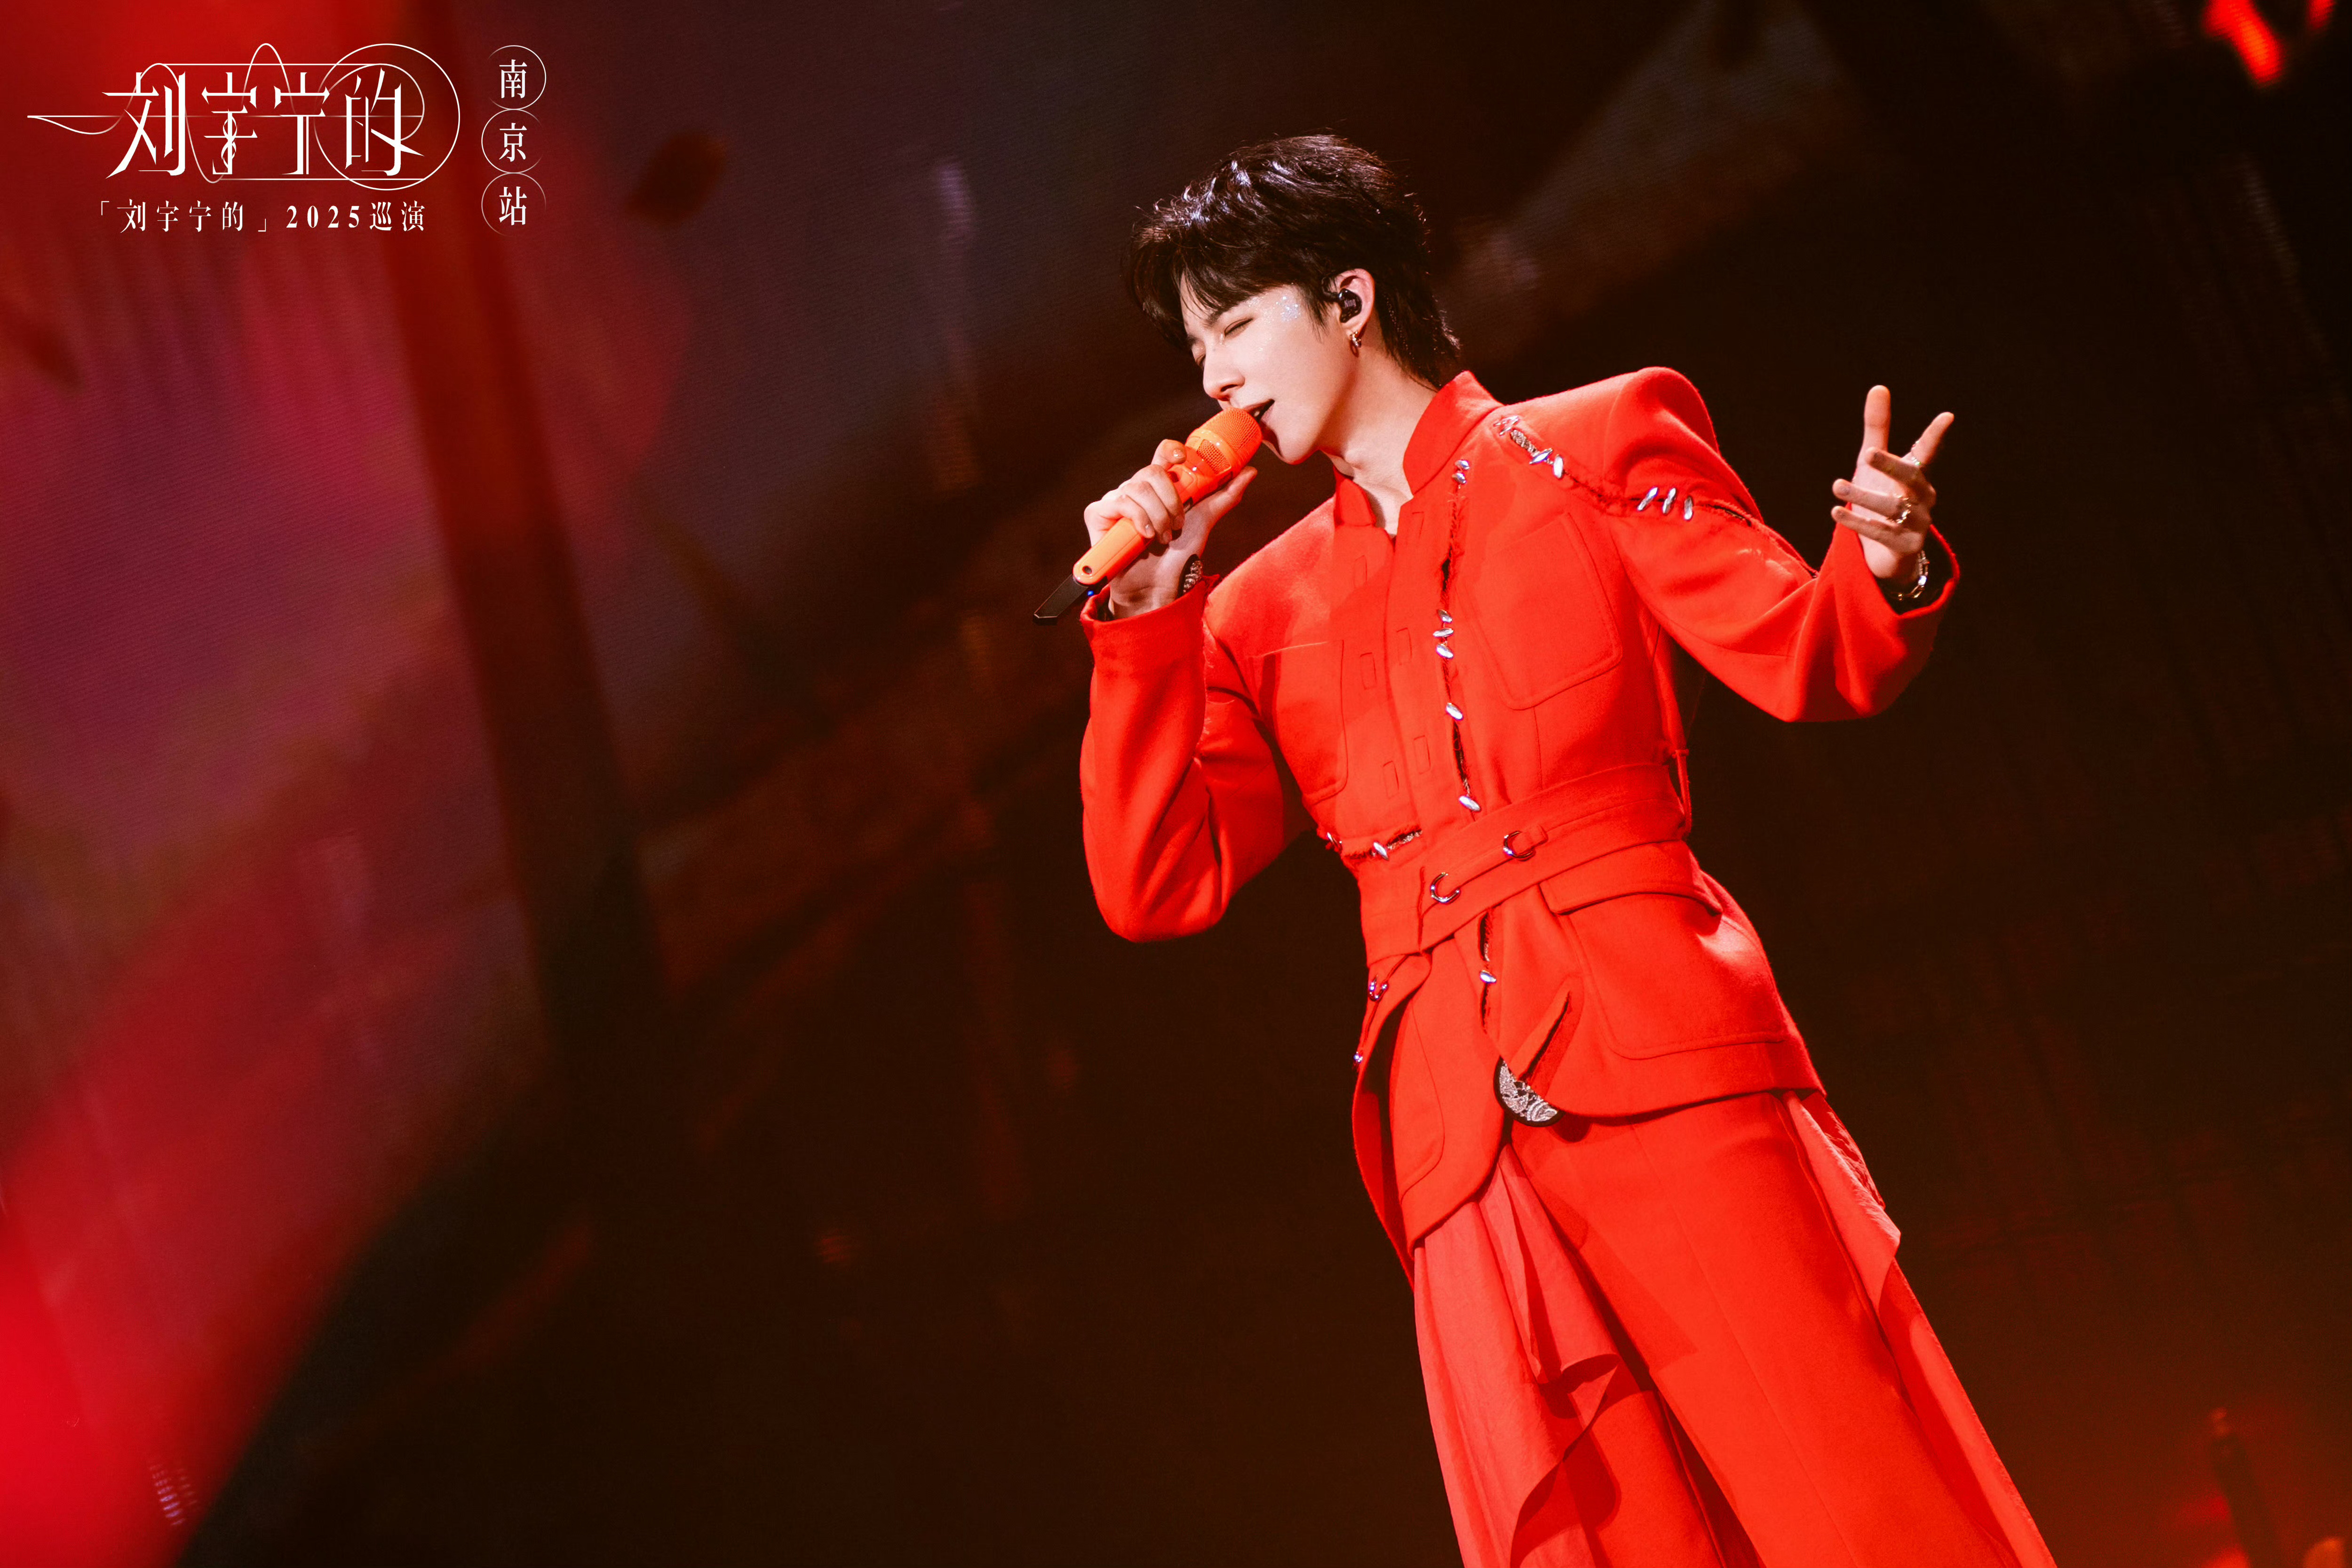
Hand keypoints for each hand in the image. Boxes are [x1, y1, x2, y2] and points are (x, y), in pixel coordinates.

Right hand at [1082, 438, 1258, 616]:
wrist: (1158, 586)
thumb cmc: (1178, 555)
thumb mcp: (1205, 521)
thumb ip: (1225, 496)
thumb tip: (1251, 471)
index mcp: (1160, 486)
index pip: (1162, 454)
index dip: (1171, 449)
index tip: (1182, 458)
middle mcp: (1137, 489)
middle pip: (1151, 471)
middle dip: (1171, 500)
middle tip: (1178, 524)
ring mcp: (1117, 500)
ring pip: (1137, 487)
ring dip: (1157, 516)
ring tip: (1162, 537)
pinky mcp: (1099, 515)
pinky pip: (1118, 502)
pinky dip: (1136, 518)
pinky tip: (1144, 535)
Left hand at [1830, 385, 1952, 581]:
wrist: (1888, 554)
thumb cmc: (1883, 498)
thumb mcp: (1874, 464)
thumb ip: (1877, 429)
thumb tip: (1879, 387)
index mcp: (1918, 475)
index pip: (1928, 452)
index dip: (1936, 435)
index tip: (1947, 416)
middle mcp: (1923, 497)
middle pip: (1911, 477)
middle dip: (1890, 465)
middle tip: (1867, 453)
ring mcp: (1917, 523)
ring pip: (1891, 507)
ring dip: (1863, 496)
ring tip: (1837, 486)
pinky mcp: (1905, 546)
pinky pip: (1880, 532)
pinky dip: (1857, 522)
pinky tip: (1836, 511)